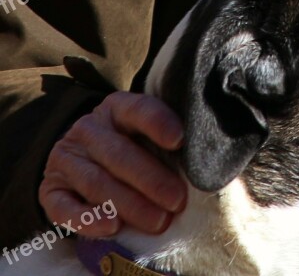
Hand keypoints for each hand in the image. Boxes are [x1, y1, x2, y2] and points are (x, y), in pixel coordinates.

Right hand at [39, 92, 186, 236]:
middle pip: (118, 153)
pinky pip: (64, 207)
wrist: (85, 155)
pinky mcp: (50, 189)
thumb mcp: (149, 133)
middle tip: (177, 200)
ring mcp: (66, 158)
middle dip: (151, 179)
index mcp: (117, 108)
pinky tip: (112, 227)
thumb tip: (209, 163)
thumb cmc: (134, 144)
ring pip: (96, 182)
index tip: (179, 140)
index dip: (158, 123)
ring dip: (130, 204)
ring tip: (159, 221)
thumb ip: (173, 142)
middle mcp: (88, 129)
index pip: (138, 110)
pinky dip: (88, 219)